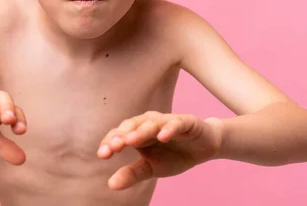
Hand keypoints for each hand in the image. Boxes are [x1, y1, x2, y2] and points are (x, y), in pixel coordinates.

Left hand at [97, 112, 222, 189]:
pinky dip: (169, 128)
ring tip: (130, 140)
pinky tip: (162, 136)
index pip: (120, 135)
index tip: (102, 155)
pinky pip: (176, 123)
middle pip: (132, 126)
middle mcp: (149, 123)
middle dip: (122, 135)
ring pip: (151, 122)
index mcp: (138, 133)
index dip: (110, 143)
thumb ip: (132, 174)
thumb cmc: (174, 155)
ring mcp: (167, 121)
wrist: (204, 149)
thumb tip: (111, 184)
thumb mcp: (152, 168)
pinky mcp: (185, 121)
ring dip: (141, 131)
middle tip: (113, 147)